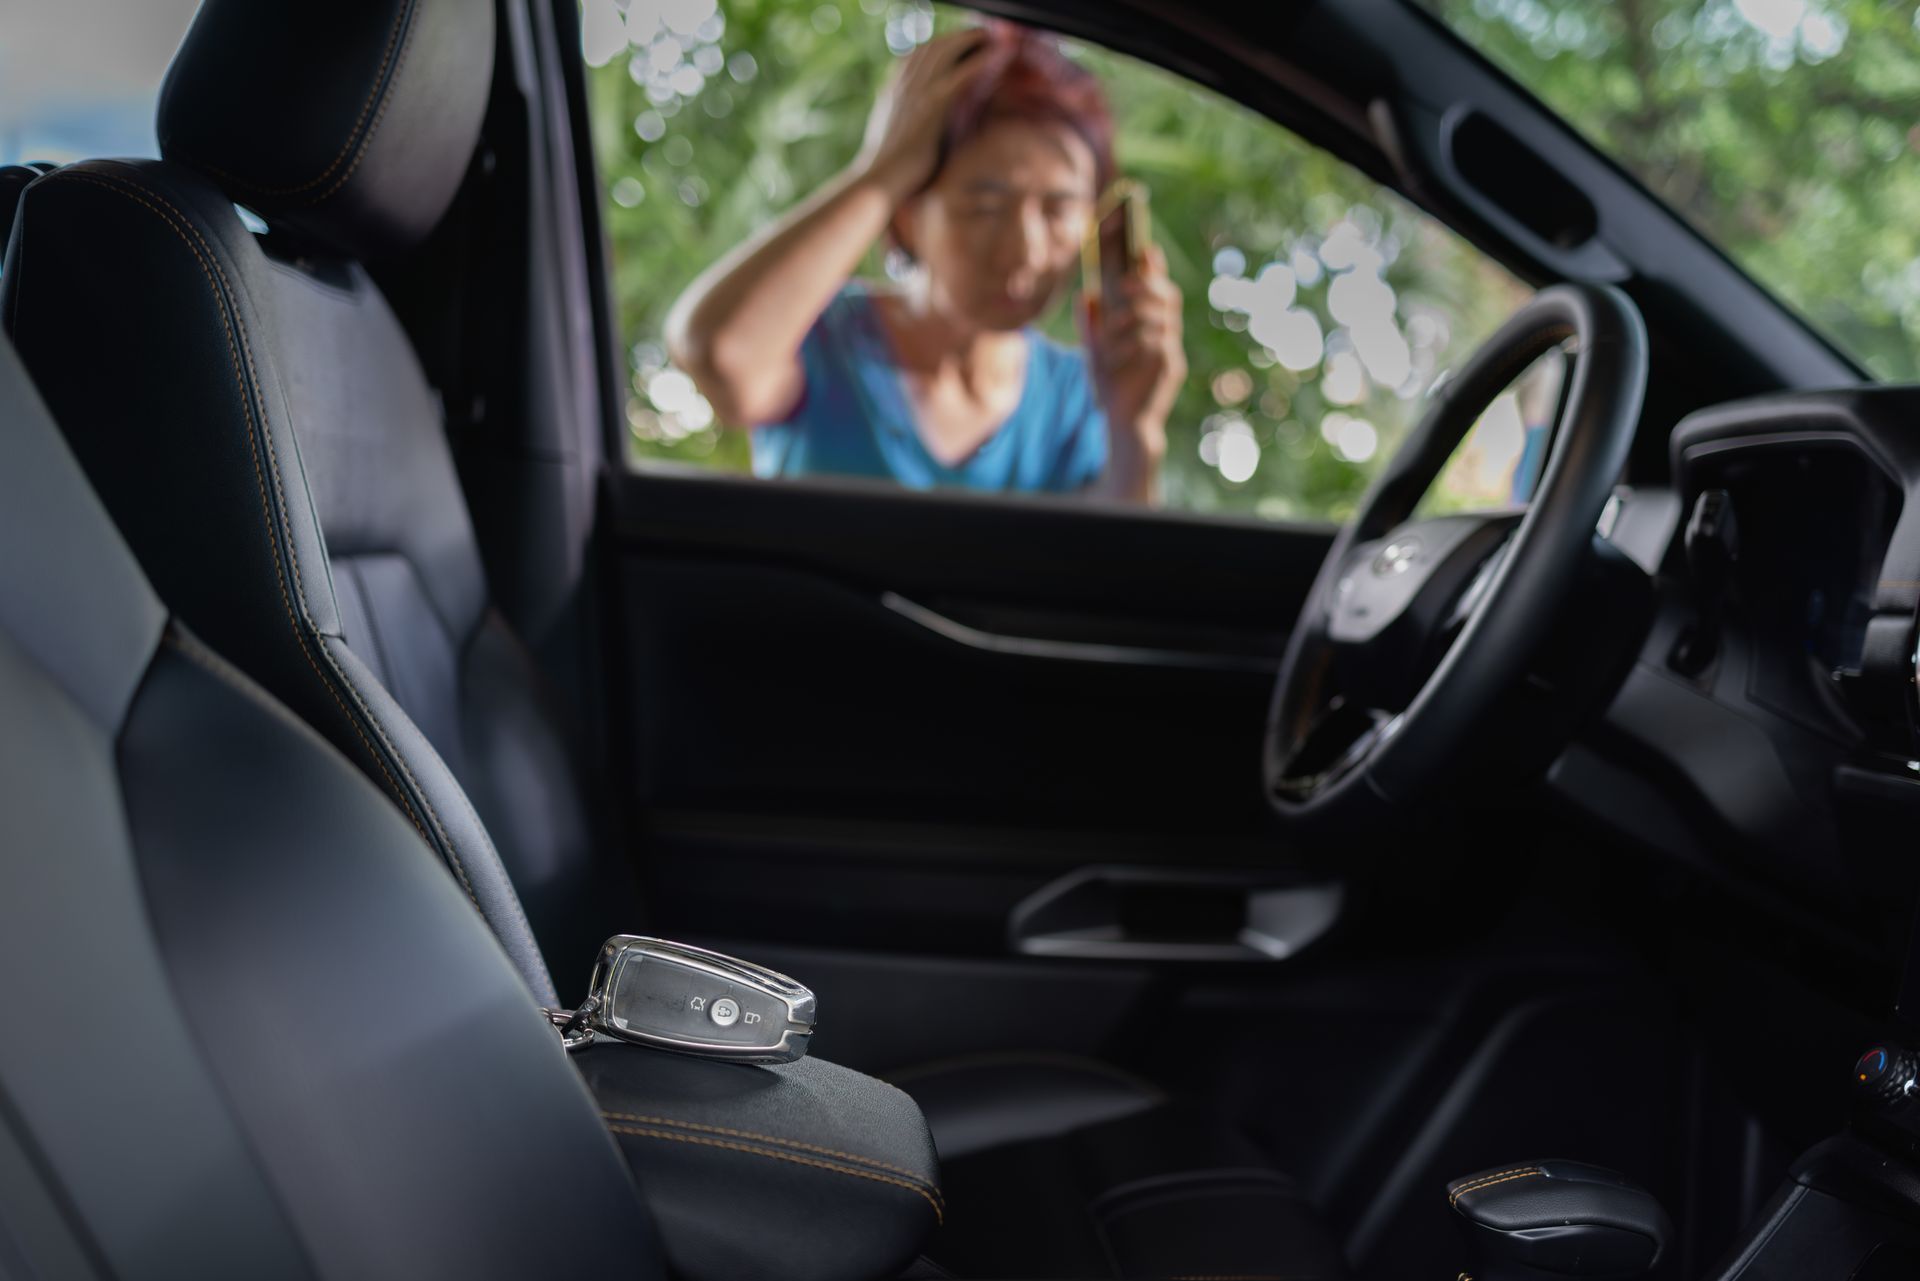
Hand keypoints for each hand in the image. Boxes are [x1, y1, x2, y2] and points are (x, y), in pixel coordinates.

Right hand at [853, 29, 992, 202]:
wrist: (878, 181)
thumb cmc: (888, 171)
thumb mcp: (895, 139)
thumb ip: (906, 123)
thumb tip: (917, 124)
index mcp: (894, 92)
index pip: (915, 56)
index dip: (937, 46)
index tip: (955, 44)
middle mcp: (904, 85)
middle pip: (932, 46)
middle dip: (957, 37)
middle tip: (980, 36)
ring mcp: (917, 92)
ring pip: (946, 51)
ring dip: (971, 40)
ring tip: (991, 37)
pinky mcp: (933, 105)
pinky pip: (961, 73)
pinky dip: (981, 59)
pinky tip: (998, 53)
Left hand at [1083, 242, 1185, 458]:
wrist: (1122, 422)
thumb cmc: (1112, 385)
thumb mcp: (1095, 351)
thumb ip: (1091, 325)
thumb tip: (1085, 295)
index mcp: (1150, 325)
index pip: (1158, 288)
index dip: (1155, 267)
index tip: (1145, 248)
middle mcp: (1165, 334)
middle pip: (1169, 297)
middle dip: (1149, 284)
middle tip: (1127, 282)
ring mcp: (1170, 351)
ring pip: (1165, 318)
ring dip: (1138, 313)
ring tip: (1115, 319)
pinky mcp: (1170, 370)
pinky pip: (1160, 345)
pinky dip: (1138, 341)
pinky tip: (1119, 348)